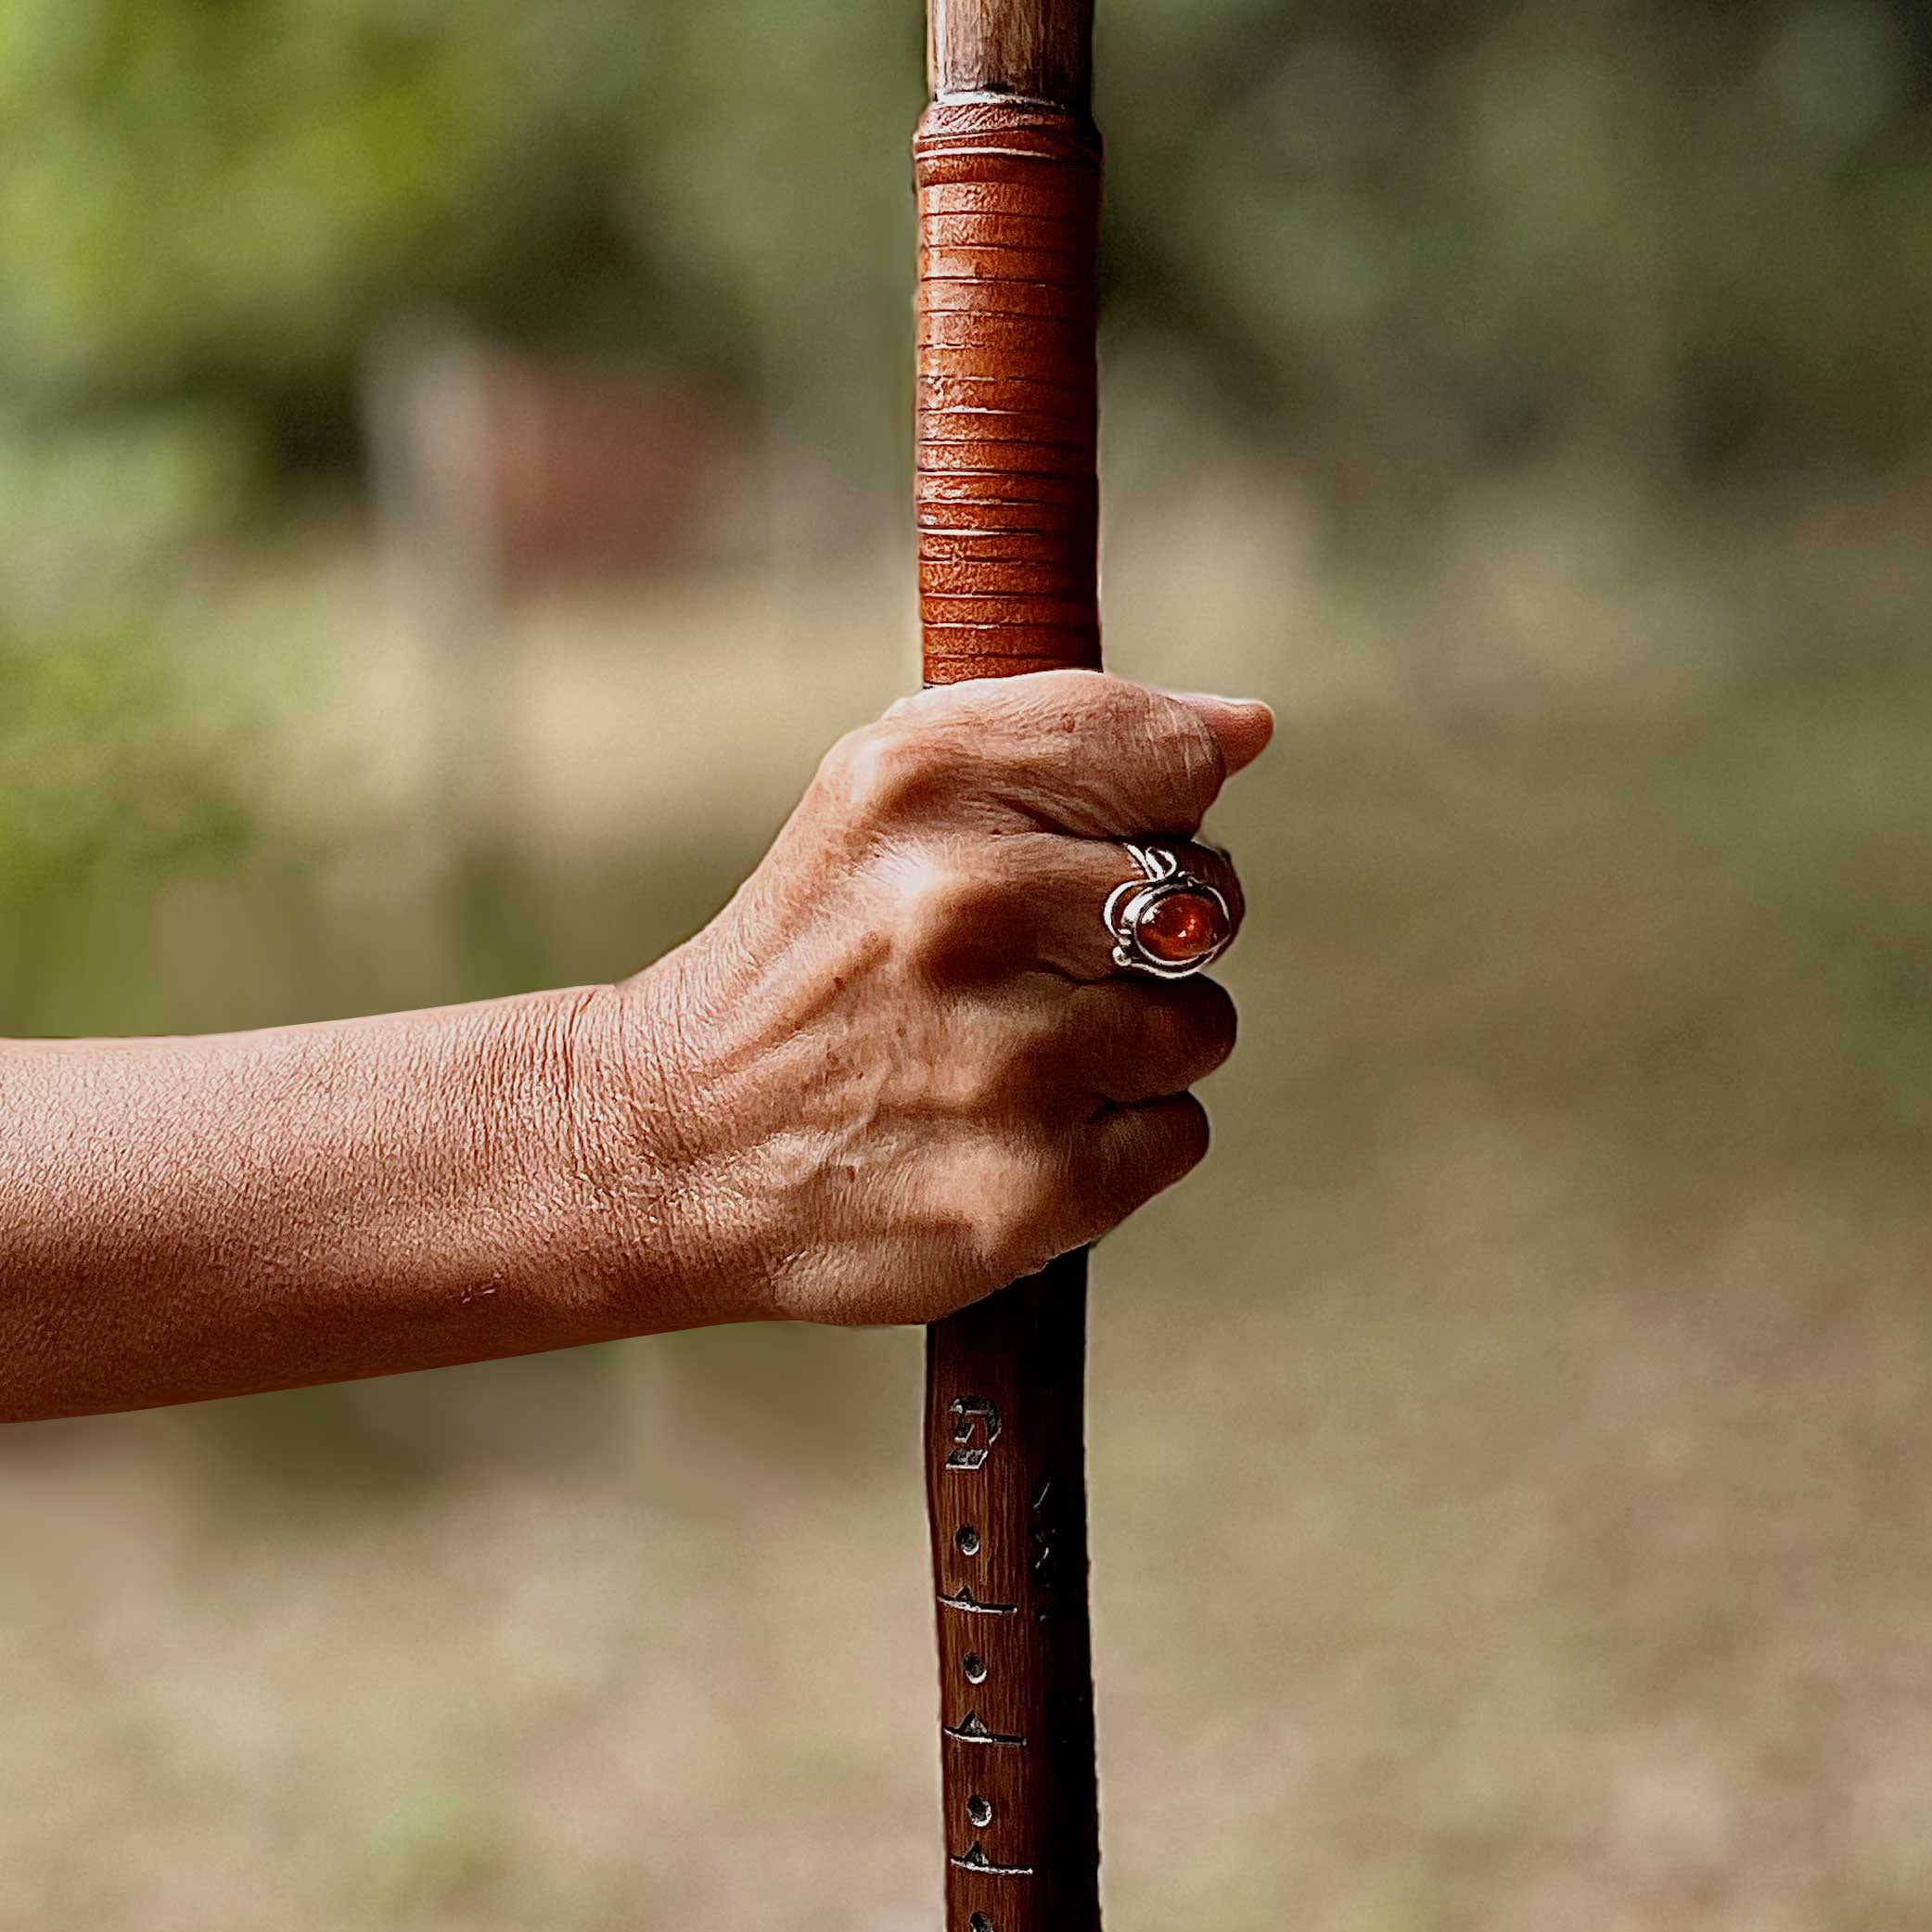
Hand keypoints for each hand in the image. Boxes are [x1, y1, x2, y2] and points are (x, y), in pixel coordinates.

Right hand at [598, 671, 1271, 1327]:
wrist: (678, 1143)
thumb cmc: (814, 952)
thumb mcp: (885, 790)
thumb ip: (1065, 734)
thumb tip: (1243, 730)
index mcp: (927, 784)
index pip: (1176, 761)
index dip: (1148, 812)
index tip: (1072, 854)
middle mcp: (965, 909)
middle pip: (1208, 900)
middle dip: (1142, 938)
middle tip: (1026, 971)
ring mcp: (1006, 1061)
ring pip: (1199, 1025)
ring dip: (1131, 1044)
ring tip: (1007, 1056)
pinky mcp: (1034, 1190)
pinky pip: (1177, 1132)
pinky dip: (1115, 1140)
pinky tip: (1008, 1131)